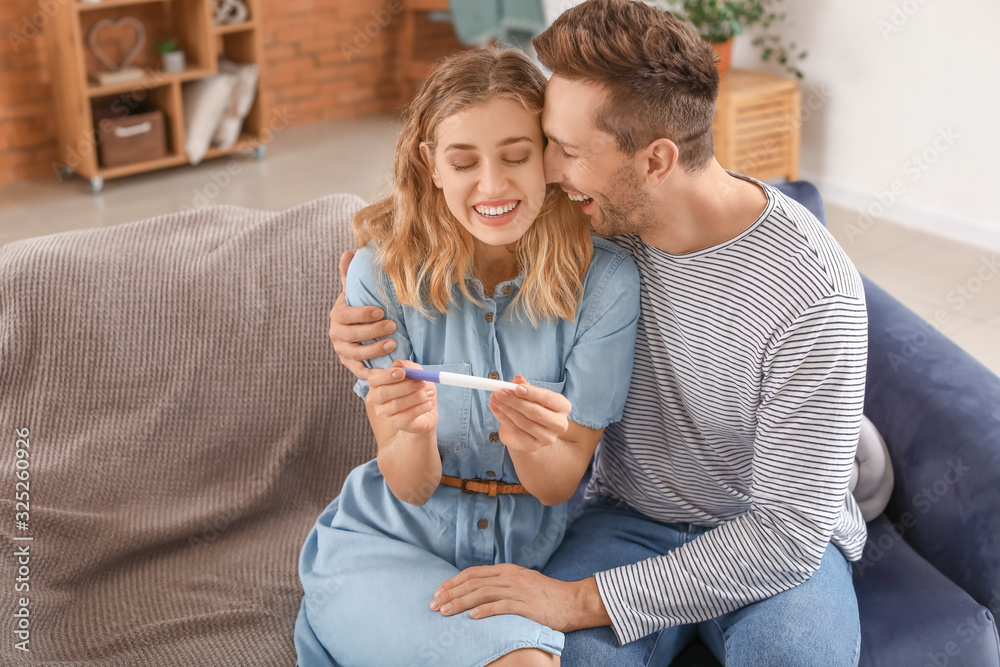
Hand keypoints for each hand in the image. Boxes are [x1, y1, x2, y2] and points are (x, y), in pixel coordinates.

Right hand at [329, 250, 396, 380]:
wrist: (357, 332)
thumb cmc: (359, 309)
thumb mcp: (354, 292)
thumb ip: (349, 275)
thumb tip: (348, 252)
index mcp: (337, 315)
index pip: (347, 316)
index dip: (362, 314)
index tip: (381, 311)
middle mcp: (336, 335)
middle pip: (352, 336)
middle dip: (372, 332)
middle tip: (393, 327)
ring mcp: (344, 352)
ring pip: (357, 355)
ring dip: (375, 351)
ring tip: (394, 345)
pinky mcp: (353, 367)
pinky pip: (363, 374)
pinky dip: (379, 376)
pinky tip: (396, 371)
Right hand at [366, 360, 436, 434]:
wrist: (426, 411)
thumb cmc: (417, 389)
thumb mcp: (416, 374)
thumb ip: (408, 367)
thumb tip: (398, 363)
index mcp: (376, 383)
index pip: (374, 379)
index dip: (387, 375)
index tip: (403, 372)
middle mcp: (375, 399)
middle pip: (383, 393)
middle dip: (404, 386)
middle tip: (422, 383)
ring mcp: (383, 413)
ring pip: (396, 405)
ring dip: (416, 397)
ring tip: (429, 394)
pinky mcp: (395, 423)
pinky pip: (406, 416)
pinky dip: (420, 408)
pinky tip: (429, 404)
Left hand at [429, 564, 610, 632]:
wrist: (574, 601)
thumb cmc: (547, 595)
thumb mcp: (522, 583)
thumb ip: (503, 583)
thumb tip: (479, 590)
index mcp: (507, 570)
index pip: (473, 573)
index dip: (453, 582)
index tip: (438, 592)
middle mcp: (510, 576)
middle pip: (473, 582)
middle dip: (450, 593)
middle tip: (433, 604)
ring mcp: (518, 589)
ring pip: (482, 593)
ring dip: (460, 602)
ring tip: (445, 611)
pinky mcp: (526, 604)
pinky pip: (501, 606)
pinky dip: (484, 611)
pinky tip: (471, 617)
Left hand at [489, 375, 569, 452]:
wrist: (530, 429)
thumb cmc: (533, 406)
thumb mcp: (531, 394)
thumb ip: (525, 386)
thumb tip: (517, 380)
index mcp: (563, 406)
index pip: (548, 398)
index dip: (532, 393)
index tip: (517, 387)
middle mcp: (559, 424)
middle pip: (536, 412)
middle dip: (515, 401)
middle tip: (499, 392)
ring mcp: (547, 438)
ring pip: (523, 422)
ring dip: (506, 409)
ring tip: (494, 399)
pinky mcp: (533, 446)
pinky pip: (515, 431)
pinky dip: (503, 418)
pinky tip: (496, 409)